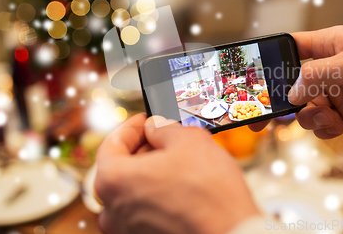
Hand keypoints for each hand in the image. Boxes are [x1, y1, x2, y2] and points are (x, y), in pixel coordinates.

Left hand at [95, 114, 259, 233]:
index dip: (133, 127)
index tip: (148, 120)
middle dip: (145, 150)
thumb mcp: (189, 140)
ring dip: (153, 173)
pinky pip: (146, 211)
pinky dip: (159, 195)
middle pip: (121, 169)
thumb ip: (164, 127)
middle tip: (167, 138)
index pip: (112, 144)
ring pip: (134, 191)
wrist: (231, 232)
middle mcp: (113, 209)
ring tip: (180, 161)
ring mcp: (128, 229)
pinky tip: (183, 186)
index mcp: (113, 180)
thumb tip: (155, 126)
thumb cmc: (208, 191)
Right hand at [250, 26, 342, 138]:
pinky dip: (325, 129)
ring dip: (308, 118)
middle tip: (262, 119)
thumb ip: (317, 76)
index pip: (290, 48)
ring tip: (324, 119)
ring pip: (307, 108)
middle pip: (293, 85)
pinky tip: (336, 126)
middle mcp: (331, 68)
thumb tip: (291, 94)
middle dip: (280, 101)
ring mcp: (340, 92)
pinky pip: (325, 123)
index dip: (271, 61)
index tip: (253, 78)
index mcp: (330, 45)